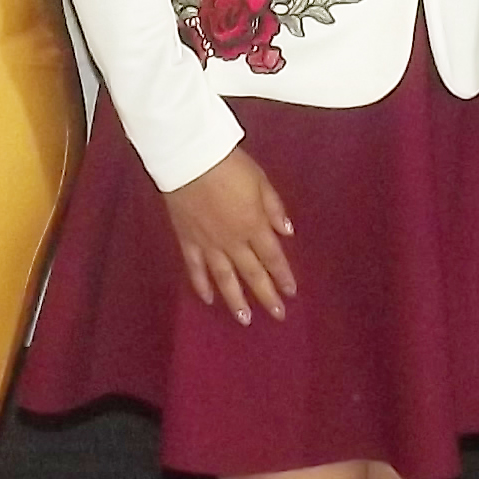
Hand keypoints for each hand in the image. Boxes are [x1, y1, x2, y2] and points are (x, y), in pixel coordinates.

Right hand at [160, 147, 297, 325]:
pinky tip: (208, 299)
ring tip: (244, 319)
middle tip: (277, 315)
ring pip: (224, 278)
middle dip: (266, 295)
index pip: (273, 257)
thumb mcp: (260, 181)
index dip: (283, 276)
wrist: (189, 159)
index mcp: (254, 225)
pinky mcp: (187, 240)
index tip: (291, 293)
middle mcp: (233, 241)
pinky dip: (201, 285)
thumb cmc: (229, 165)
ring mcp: (209, 243)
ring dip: (236, 299)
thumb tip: (287, 232)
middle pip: (252, 273)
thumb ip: (274, 208)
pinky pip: (195, 268)